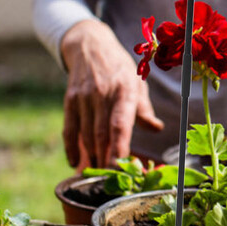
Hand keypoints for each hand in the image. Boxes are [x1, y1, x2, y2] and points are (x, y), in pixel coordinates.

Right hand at [60, 19, 163, 168]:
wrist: (91, 45)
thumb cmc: (120, 69)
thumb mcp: (137, 83)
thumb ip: (144, 109)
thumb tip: (157, 129)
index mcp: (125, 90)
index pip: (121, 124)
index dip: (120, 148)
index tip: (121, 168)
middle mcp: (103, 93)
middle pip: (101, 134)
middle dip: (105, 159)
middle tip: (110, 180)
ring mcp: (84, 96)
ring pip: (85, 134)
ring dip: (90, 156)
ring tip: (96, 173)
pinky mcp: (69, 99)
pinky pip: (69, 128)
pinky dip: (71, 147)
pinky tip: (75, 162)